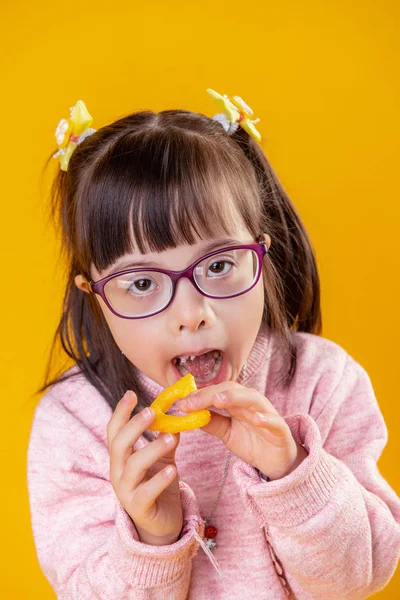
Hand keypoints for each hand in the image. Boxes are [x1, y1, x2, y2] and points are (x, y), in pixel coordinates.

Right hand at [107, 391, 182, 545]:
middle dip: (134, 426)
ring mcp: (126, 491)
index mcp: (122, 457)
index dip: (120, 412)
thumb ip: (166, 437)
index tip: (131, 394)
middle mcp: (118, 472)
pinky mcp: (139, 508)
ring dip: (151, 449)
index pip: (114, 431)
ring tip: (169, 438)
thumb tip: (176, 416)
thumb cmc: (158, 485)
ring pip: (133, 466)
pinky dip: (159, 480)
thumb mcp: (162, 457)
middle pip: (119, 444)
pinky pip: (147, 492)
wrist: (161, 524)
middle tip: (152, 411)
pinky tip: (173, 470)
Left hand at [178, 383, 307, 480]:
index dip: (199, 396)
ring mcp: (267, 414)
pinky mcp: (280, 429)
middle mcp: (251, 403)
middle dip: (210, 394)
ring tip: (218, 400)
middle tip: (192, 402)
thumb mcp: (227, 433)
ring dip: (235, 397)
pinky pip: (273, 421)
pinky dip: (265, 418)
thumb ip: (211, 422)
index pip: (216, 392)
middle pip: (231, 390)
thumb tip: (188, 413)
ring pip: (252, 398)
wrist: (277, 461)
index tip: (181, 404)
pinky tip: (255, 418)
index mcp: (237, 403)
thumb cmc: (252, 442)